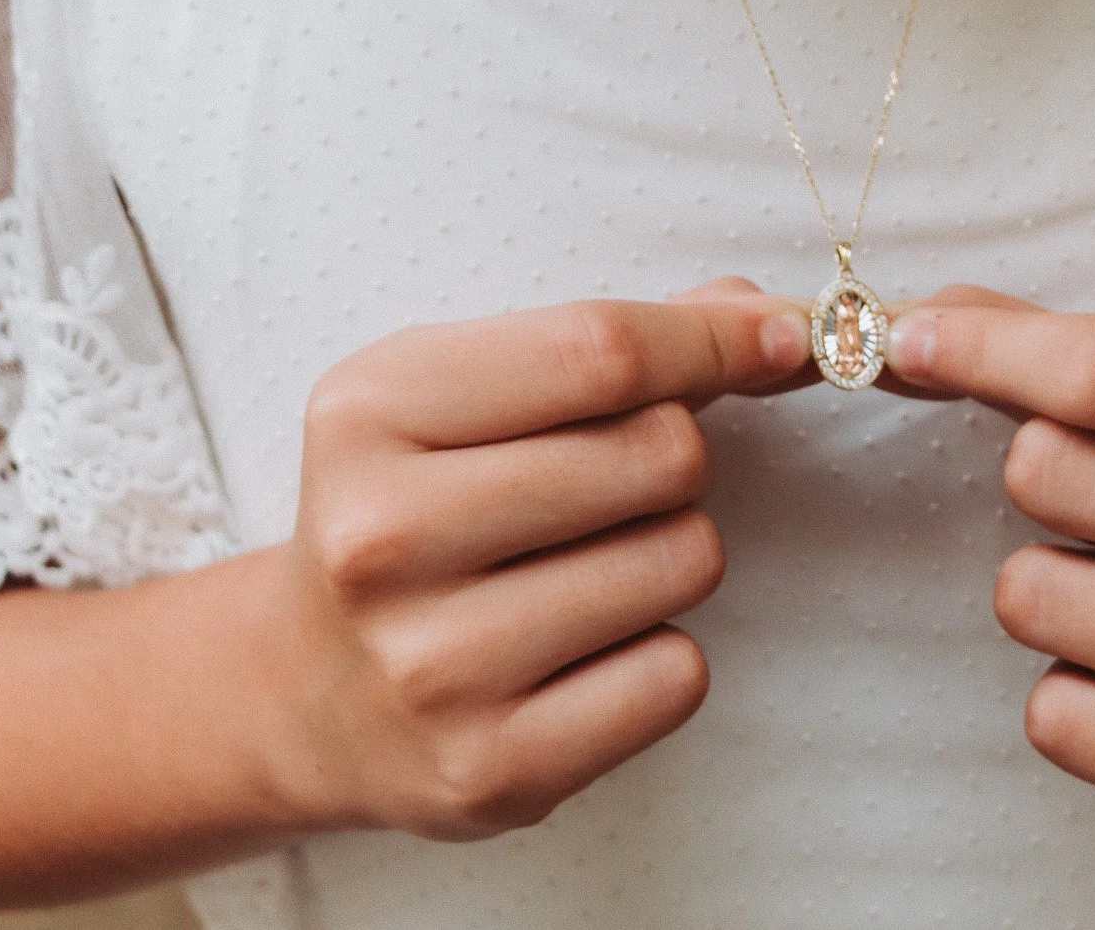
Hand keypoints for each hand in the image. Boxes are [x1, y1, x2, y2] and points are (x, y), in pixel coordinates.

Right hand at [269, 291, 813, 841]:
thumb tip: (776, 325)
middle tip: (612, 485)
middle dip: (675, 454)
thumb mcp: (465, 391)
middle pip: (661, 453)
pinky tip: (584, 651)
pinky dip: (662, 653)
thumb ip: (614, 345)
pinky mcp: (492, 769)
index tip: (786, 335)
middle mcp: (384, 538)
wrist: (308, 691)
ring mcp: (433, 667)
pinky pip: (678, 675)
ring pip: (686, 558)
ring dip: (672, 551)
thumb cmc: (414, 507)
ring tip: (585, 567)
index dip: (716, 337)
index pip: (600, 351)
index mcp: (370, 413)